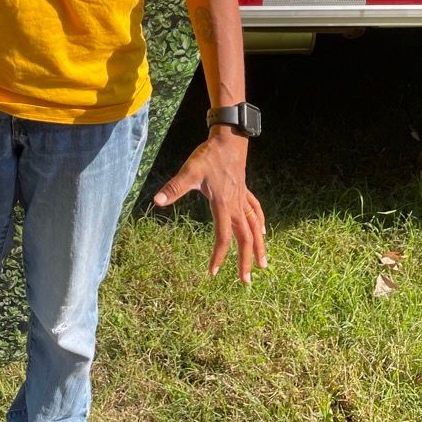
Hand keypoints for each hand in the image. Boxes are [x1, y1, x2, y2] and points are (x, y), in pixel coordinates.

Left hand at [153, 128, 267, 282]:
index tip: (213, 272)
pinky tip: (263, 232)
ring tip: (263, 265)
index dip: (219, 256)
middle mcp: (236, 206)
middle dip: (245, 261)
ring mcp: (242, 199)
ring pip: (255, 228)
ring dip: (259, 247)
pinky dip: (260, 223)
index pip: (223, 237)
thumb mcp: (189, 172)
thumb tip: (157, 201)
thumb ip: (174, 188)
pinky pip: (256, 211)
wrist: (229, 140)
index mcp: (223, 205)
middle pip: (244, 239)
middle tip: (246, 282)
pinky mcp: (244, 191)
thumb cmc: (208, 156)